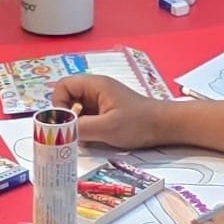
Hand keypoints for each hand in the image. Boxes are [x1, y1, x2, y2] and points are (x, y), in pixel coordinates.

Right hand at [53, 73, 167, 148]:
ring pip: (77, 109)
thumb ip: (81, 128)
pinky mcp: (106, 111)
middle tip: (71, 133)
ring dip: (76, 123)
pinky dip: (85, 127)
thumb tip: (60, 132)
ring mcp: (101, 100)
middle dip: (66, 116)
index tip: (64, 123)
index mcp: (95, 85)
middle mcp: (96, 89)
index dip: (58, 103)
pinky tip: (93, 138)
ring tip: (83, 138)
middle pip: (68, 97)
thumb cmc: (138, 123)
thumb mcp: (107, 128)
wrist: (164, 126)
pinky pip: (87, 116)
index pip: (63, 86)